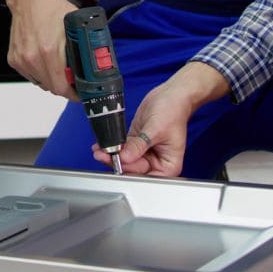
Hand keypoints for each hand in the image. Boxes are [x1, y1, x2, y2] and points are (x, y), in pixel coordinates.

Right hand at [2, 0, 77, 97]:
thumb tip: (95, 65)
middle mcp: (32, 57)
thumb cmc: (52, 8)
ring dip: (52, 80)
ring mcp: (22, 59)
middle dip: (65, 87)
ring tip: (59, 67)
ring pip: (41, 83)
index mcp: (49, 50)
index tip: (80, 92)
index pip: (61, 87)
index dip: (73, 93)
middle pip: (52, 88)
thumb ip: (84, 48)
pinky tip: (45, 60)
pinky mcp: (14, 59)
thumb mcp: (76, 27)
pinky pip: (31, 76)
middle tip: (73, 81)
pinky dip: (39, 73)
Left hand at [106, 62, 229, 177]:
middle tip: (103, 155)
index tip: (117, 164)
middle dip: (118, 163)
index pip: (146, 176)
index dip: (131, 171)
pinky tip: (102, 146)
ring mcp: (144, 153)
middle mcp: (156, 162)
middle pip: (133, 169)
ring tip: (100, 150)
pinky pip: (122, 150)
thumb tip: (125, 158)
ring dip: (111, 156)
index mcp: (167, 165)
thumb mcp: (156, 129)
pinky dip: (113, 148)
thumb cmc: (173, 111)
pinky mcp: (136, 144)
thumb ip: (139, 145)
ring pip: (125, 160)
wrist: (170, 95)